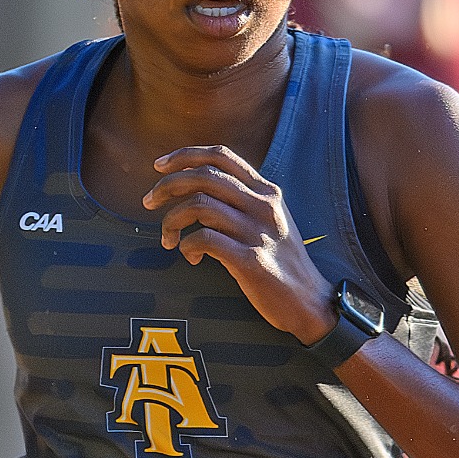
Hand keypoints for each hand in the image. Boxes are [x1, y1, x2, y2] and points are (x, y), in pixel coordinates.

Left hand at [144, 146, 335, 342]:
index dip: (185, 155)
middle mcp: (263, 205)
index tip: (159, 166)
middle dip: (167, 185)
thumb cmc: (281, 262)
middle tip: (149, 202)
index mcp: (266, 191)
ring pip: (199, 206)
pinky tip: (190, 256)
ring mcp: (257, 232)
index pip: (221, 155)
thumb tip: (196, 190)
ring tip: (168, 238)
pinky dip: (187, 246)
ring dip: (171, 220)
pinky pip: (204, 240)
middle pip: (204, 176)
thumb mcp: (270, 220)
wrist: (309, 301)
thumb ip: (242, 201)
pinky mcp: (251, 260)